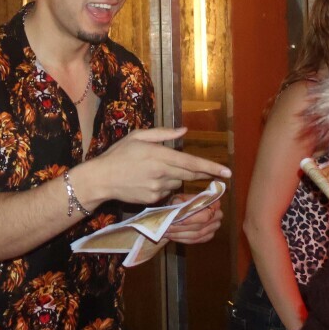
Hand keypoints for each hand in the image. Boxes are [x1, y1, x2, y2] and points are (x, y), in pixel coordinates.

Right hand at [76, 127, 230, 208]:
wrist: (101, 179)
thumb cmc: (118, 154)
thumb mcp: (138, 136)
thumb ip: (163, 133)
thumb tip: (184, 130)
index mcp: (158, 155)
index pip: (191, 162)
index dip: (211, 167)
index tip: (228, 172)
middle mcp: (161, 173)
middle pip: (190, 173)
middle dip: (203, 172)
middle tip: (214, 172)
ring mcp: (158, 188)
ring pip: (178, 182)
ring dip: (177, 176)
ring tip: (156, 169)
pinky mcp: (154, 199)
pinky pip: (167, 191)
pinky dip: (165, 184)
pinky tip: (149, 179)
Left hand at [163, 194, 222, 244]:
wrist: (185, 208)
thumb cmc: (183, 202)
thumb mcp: (179, 198)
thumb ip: (178, 201)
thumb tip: (177, 205)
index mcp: (214, 202)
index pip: (205, 214)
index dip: (192, 219)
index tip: (178, 220)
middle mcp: (218, 215)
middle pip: (201, 225)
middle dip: (183, 228)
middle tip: (169, 227)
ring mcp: (215, 227)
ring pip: (197, 234)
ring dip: (181, 234)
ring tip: (168, 233)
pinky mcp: (209, 236)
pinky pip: (197, 240)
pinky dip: (184, 239)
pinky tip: (173, 237)